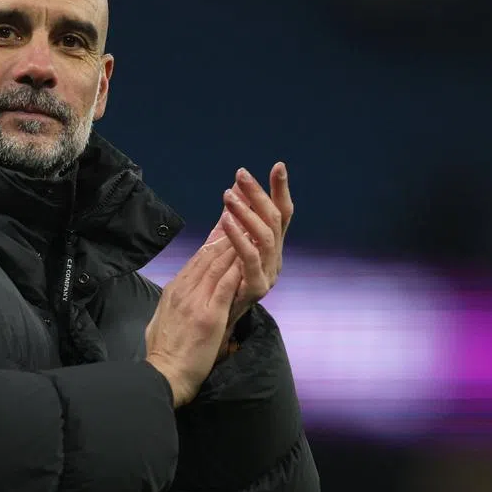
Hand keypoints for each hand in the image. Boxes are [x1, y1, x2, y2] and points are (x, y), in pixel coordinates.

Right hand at [145, 238, 244, 407]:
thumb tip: (176, 294)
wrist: (164, 374)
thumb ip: (172, 303)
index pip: (196, 260)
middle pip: (207, 257)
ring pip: (217, 266)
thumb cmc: (163, 353)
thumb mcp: (161, 319)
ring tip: (249, 230)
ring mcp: (196, 302)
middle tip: (242, 220)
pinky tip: (248, 257)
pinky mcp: (209, 315)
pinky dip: (237, 269)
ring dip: (234, 246)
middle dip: (226, 236)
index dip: (213, 243)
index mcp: (174, 291)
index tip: (226, 230)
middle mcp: (184, 291)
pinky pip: (225, 286)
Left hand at [206, 163, 293, 336]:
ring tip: (228, 196)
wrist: (211, 326)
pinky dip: (240, 237)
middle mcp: (275, 258)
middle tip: (241, 174)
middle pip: (274, 220)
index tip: (277, 166)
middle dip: (259, 194)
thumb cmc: (219, 286)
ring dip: (247, 212)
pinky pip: (251, 258)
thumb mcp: (225, 249)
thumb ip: (231, 224)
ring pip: (266, 236)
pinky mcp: (258, 288)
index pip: (281, 213)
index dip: (280, 190)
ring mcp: (270, 273)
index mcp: (270, 248)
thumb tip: (232, 194)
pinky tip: (227, 222)